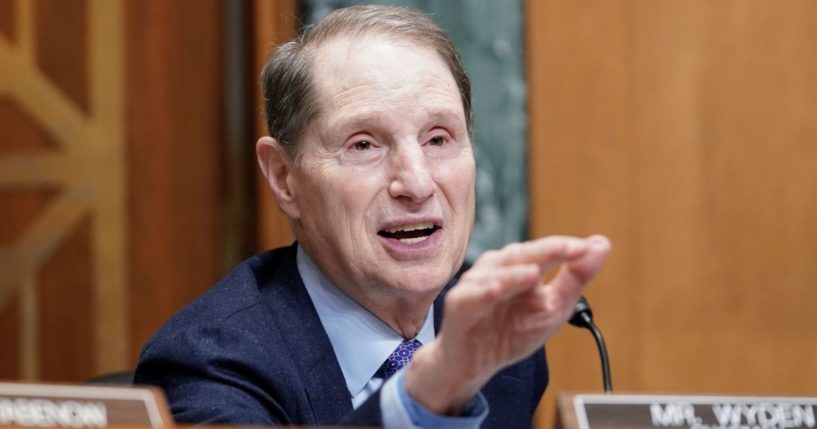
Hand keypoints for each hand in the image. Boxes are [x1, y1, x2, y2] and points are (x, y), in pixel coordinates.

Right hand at [404, 235, 610, 414]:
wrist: (478, 364)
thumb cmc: (512, 331)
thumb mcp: (553, 307)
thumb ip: (576, 277)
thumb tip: (602, 244)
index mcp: (520, 265)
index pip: (545, 251)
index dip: (564, 248)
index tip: (588, 248)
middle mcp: (497, 268)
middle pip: (522, 255)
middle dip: (546, 251)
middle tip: (569, 249)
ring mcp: (476, 284)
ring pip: (495, 272)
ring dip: (514, 273)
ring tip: (534, 272)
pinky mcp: (460, 304)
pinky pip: (472, 296)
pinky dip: (483, 292)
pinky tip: (496, 290)